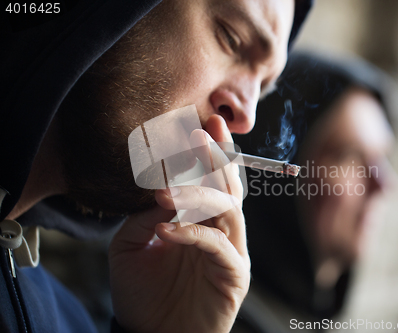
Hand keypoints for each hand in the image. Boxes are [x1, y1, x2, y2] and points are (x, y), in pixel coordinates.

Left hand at [109, 115, 249, 332]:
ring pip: (228, 208)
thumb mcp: (131, 245)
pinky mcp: (234, 273)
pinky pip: (217, 245)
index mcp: (202, 219)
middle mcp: (222, 229)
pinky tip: (165, 229)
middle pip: (228, 185)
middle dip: (217, 157)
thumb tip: (159, 189)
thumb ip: (144, 214)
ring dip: (200, 193)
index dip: (208, 152)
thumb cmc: (144, 292)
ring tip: (167, 190)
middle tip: (203, 131)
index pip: (211, 179)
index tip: (199, 125)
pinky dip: (192, 233)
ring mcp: (231, 250)